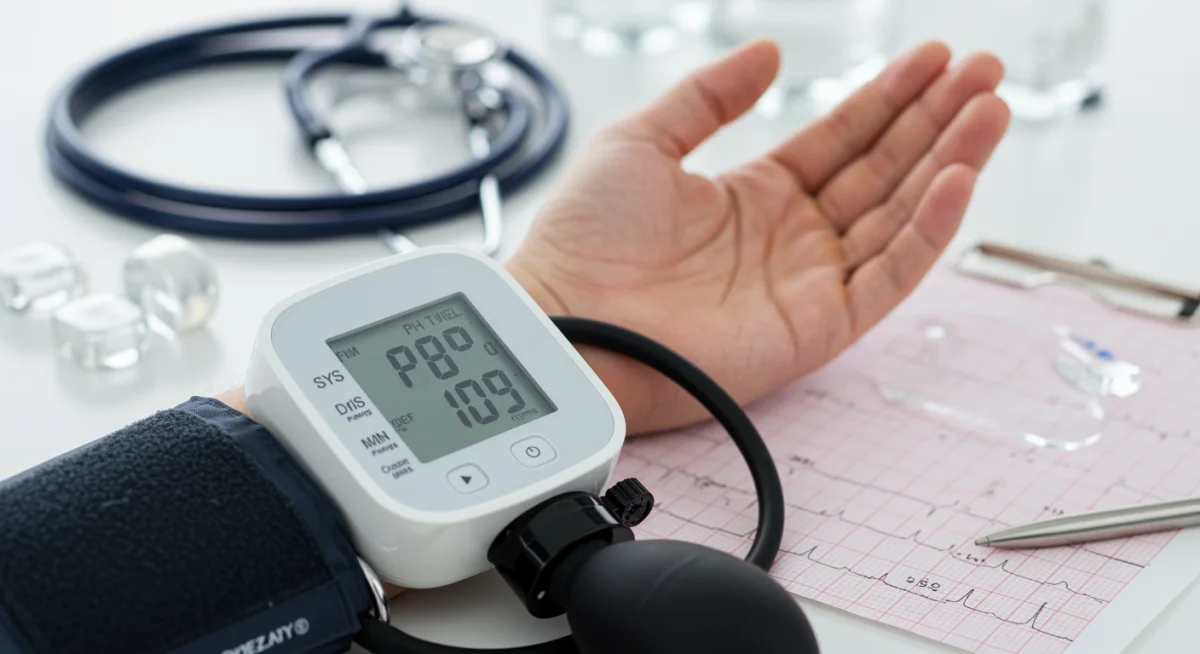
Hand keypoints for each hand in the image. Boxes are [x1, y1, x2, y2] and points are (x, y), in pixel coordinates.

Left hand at [506, 39, 1009, 434]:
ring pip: (899, 217)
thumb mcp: (643, 139)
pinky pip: (888, 276)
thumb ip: (710, 96)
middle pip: (884, 171)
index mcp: (754, 195)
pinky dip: (927, 231)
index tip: (934, 58)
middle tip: (984, 73)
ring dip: (949, 164)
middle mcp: (790, 238)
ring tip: (989, 112)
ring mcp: (807, 282)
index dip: (889, 98)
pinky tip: (958, 180)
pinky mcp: (816, 327)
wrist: (563, 319)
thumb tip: (767, 51)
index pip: (842, 139)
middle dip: (936, 120)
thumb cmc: (583, 242)